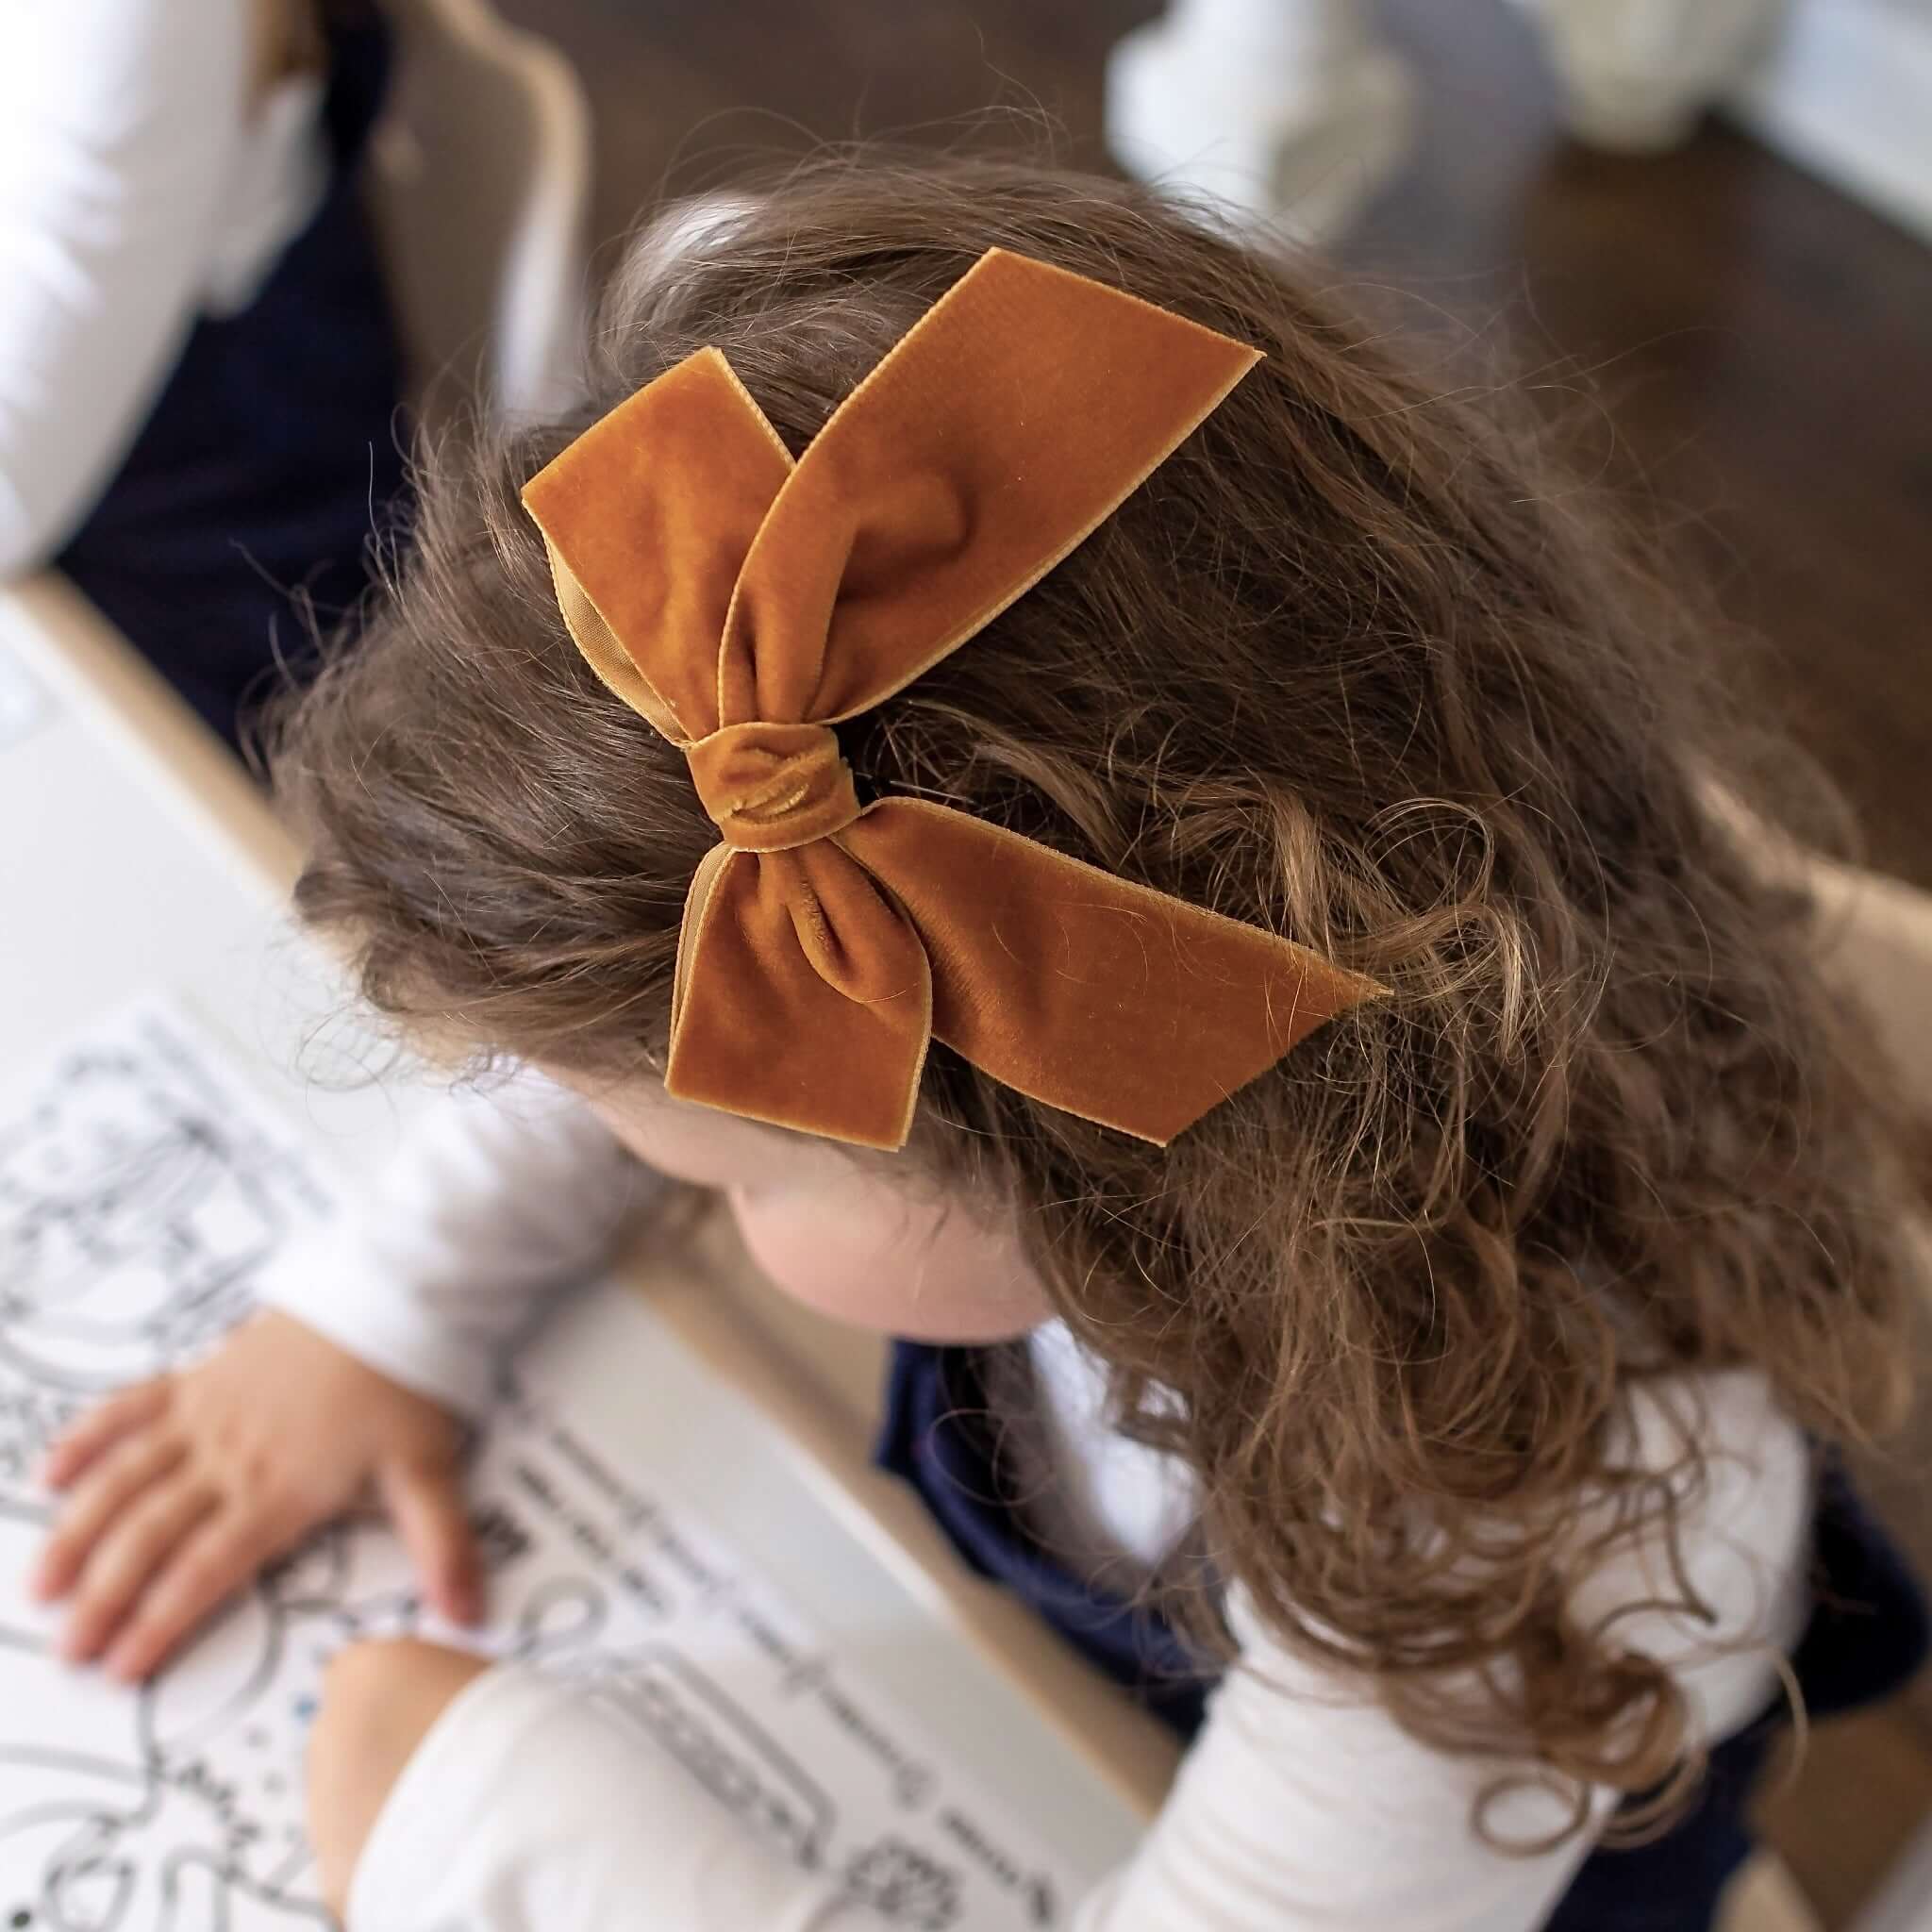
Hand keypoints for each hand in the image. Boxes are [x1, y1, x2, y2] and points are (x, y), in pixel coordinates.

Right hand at [33, 1310, 478, 1679]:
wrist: (393, 1293)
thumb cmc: (409, 1384)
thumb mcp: (431, 1470)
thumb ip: (443, 1548)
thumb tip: (467, 1616)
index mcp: (281, 1490)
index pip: (207, 1569)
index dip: (160, 1620)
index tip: (119, 1668)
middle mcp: (230, 1457)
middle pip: (152, 1536)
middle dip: (104, 1597)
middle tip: (64, 1650)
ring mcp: (207, 1414)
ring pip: (125, 1479)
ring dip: (78, 1532)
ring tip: (40, 1587)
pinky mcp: (199, 1376)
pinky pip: (129, 1407)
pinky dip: (86, 1438)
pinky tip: (49, 1475)